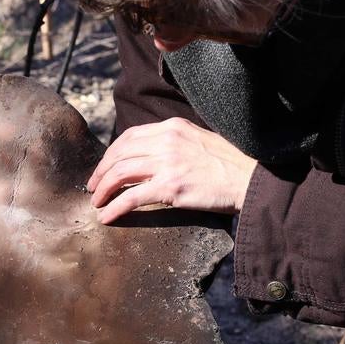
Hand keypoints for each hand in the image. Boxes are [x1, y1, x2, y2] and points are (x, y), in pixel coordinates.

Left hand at [88, 118, 256, 223]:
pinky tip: (106, 217)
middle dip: (101, 172)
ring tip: (96, 202)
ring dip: (103, 190)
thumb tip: (149, 158)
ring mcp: (168, 163)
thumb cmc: (229, 165)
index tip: (103, 168)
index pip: (130, 136)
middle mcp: (167, 140)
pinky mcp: (171, 187)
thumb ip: (174, 144)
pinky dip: (115, 207)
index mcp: (173, 126)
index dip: (111, 154)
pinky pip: (132, 197)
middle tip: (93, 188)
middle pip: (120, 153)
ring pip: (120, 173)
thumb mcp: (198, 141)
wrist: (252, 179)